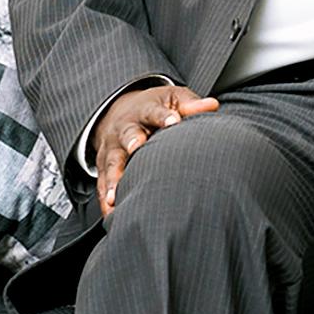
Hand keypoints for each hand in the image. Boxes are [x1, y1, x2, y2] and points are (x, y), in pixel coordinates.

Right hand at [94, 83, 218, 218]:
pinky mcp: (104, 166)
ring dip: (113, 179)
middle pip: (127, 134)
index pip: (154, 112)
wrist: (121, 112)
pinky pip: (102, 184)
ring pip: (112, 164)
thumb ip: (190, 105)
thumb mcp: (173, 99)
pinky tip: (111, 215)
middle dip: (132, 141)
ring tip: (115, 197)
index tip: (174, 121)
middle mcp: (125, 128)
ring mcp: (112, 148)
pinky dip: (105, 200)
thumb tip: (212, 105)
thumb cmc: (155, 108)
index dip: (164, 117)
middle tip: (136, 148)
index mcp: (145, 110)